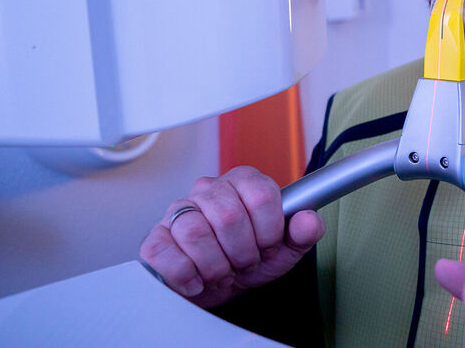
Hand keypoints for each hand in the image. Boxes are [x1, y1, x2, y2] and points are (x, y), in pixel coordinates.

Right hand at [139, 166, 324, 307]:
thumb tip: (308, 219)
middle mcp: (210, 189)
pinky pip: (166, 252)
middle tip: (244, 261)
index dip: (268, 229)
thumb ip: (304, 232)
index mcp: (244, 181)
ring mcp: (180, 210)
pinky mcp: (156, 236)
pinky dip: (187, 274)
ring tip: (223, 271)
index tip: (268, 245)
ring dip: (216, 265)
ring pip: (196, 233)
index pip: (261, 194)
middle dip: (242, 251)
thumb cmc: (251, 259)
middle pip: (228, 215)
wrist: (220, 284)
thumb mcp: (285, 248)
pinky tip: (198, 280)